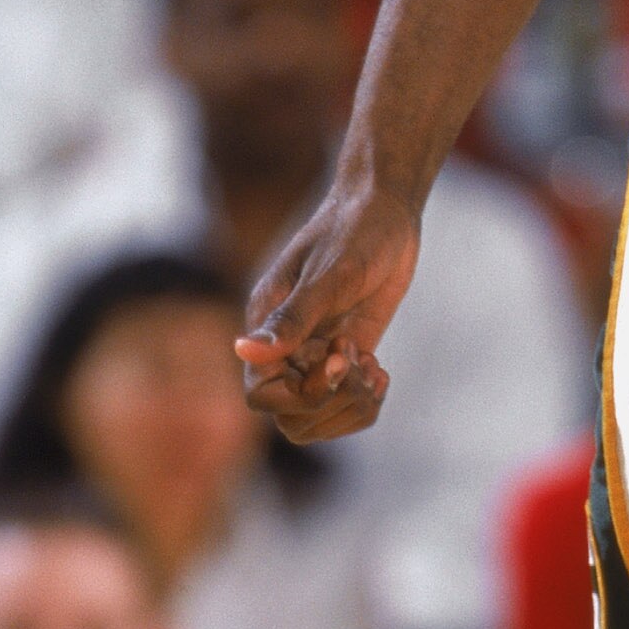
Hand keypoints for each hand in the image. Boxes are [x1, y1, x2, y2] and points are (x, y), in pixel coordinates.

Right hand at [235, 188, 418, 441]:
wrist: (386, 210)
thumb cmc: (352, 231)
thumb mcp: (327, 276)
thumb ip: (291, 318)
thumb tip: (242, 349)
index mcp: (267, 326)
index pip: (261, 397)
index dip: (300, 395)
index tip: (336, 359)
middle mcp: (288, 347)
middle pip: (293, 418)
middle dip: (331, 402)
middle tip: (357, 360)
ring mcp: (318, 354)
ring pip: (322, 417)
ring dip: (352, 405)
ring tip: (372, 367)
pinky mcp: (348, 354)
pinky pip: (349, 403)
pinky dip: (368, 397)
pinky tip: (380, 368)